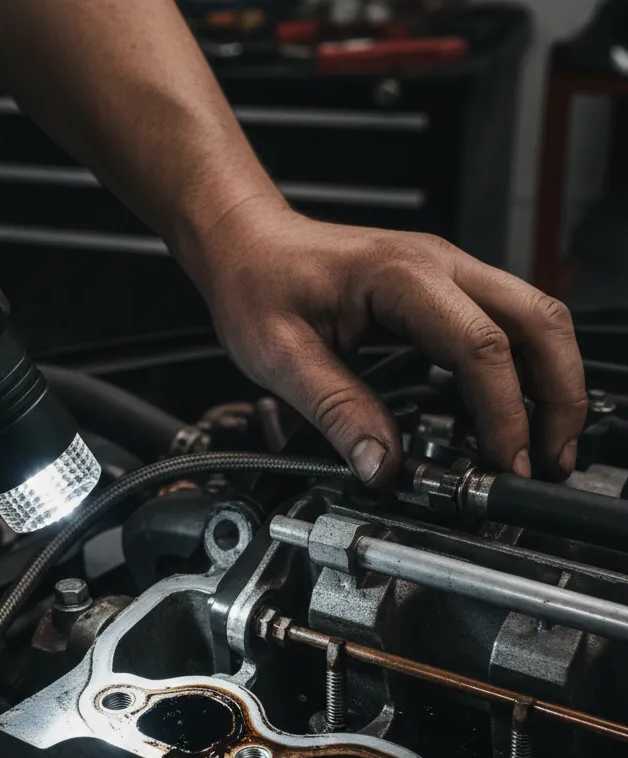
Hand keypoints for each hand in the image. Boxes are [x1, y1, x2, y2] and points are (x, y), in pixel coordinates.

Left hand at [194, 196, 586, 484]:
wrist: (247, 244)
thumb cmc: (258, 283)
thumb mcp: (280, 356)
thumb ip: (335, 410)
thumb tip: (381, 467)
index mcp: (400, 275)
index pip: (479, 345)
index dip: (503, 412)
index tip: (505, 463)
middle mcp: (438, 264)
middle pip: (537, 321)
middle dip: (558, 395)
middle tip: (550, 460)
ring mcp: (447, 273)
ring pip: (533, 319)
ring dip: (550, 382)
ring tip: (542, 446)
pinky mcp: (442, 291)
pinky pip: (504, 325)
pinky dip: (521, 370)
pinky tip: (508, 414)